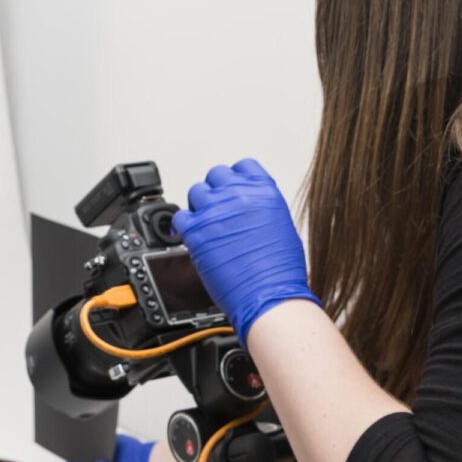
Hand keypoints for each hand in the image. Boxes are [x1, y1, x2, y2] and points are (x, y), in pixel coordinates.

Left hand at [171, 159, 319, 346]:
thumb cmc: (281, 271)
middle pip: (215, 175)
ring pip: (195, 192)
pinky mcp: (196, 230)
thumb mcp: (282, 227)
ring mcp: (215, 211)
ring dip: (199, 207)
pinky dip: (183, 226)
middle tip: (217, 210)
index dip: (235, 177)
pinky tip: (191, 236)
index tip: (231, 188)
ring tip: (206, 225)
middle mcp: (239, 195)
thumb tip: (248, 210)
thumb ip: (261, 209)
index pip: (243, 166)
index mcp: (265, 191)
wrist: (270, 296)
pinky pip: (180, 217)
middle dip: (215, 191)